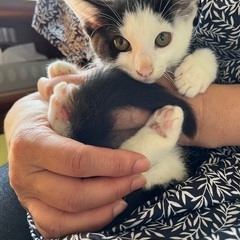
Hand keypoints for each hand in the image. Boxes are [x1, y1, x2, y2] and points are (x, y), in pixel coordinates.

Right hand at [4, 93, 149, 237]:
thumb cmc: (46, 110)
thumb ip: (94, 101)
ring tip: (129, 191)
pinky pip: (58, 226)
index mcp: (30, 141)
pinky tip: (111, 206)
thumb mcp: (65, 97)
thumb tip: (140, 113)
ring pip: (66, 217)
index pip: (77, 160)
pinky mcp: (33, 208)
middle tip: (139, 177)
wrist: (22, 127)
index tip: (140, 162)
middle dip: (114, 188)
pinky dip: (89, 221)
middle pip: (74, 195)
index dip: (113, 164)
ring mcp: (26, 195)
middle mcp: (23, 173)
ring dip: (105, 207)